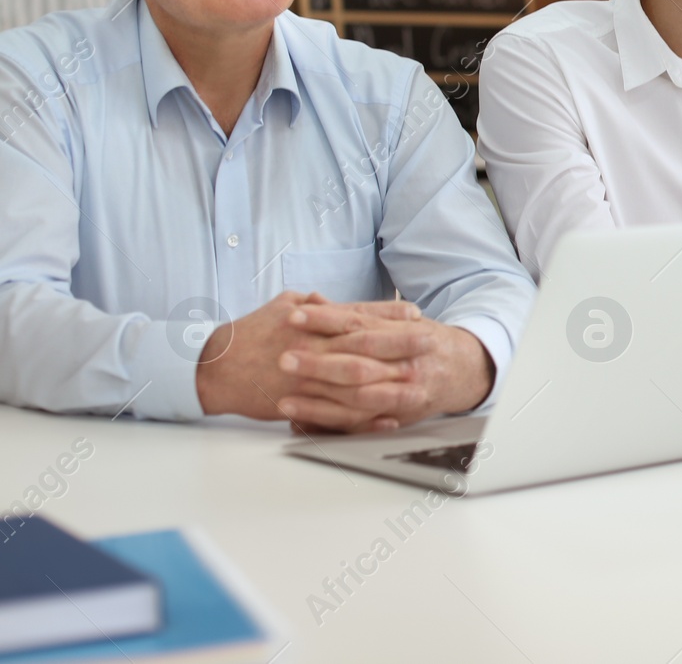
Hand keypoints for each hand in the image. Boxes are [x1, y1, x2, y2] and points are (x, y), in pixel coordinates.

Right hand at [195, 292, 424, 428]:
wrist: (215, 367)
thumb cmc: (250, 333)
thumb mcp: (280, 305)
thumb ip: (310, 303)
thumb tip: (329, 299)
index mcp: (310, 320)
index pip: (357, 314)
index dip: (388, 313)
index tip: (415, 313)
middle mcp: (312, 347)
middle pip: (365, 346)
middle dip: (400, 344)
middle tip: (430, 341)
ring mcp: (307, 377)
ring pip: (356, 381)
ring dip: (390, 381)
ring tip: (419, 381)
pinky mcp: (300, 403)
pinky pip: (339, 413)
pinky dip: (366, 416)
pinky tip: (390, 417)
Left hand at [276, 302, 494, 429]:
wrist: (466, 370)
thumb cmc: (425, 342)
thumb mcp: (398, 320)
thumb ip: (355, 313)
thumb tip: (311, 300)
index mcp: (406, 333)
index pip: (360, 324)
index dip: (326, 320)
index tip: (294, 316)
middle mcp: (407, 365)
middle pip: (358, 363)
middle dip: (318, 362)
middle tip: (283, 359)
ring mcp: (404, 394)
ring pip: (358, 399)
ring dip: (320, 400)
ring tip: (284, 397)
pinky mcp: (397, 419)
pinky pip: (360, 425)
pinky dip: (330, 424)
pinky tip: (302, 422)